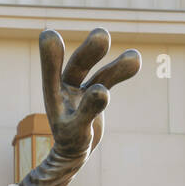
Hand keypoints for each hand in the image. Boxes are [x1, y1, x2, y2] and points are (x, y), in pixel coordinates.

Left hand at [39, 28, 140, 160]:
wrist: (73, 150)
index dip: (51, 56)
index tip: (49, 34)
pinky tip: (135, 59)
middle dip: (89, 51)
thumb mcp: (77, 131)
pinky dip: (121, 70)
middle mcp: (66, 87)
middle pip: (78, 66)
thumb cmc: (70, 143)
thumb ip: (88, 110)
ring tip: (135, 57)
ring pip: (99, 73)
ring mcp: (82, 89)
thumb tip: (102, 90)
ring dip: (115, 65)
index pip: (50, 73)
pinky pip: (109, 79)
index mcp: (53, 95)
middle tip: (102, 35)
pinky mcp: (96, 94)